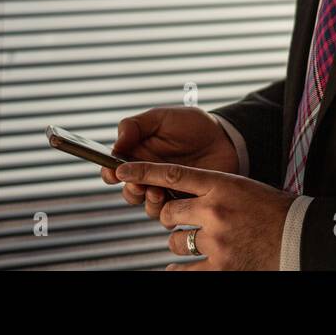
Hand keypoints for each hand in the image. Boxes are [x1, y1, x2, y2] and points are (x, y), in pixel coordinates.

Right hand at [101, 107, 238, 218]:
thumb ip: (135, 126)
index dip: (109, 173)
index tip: (113, 172)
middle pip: (129, 192)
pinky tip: (175, 200)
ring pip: (148, 207)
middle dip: (130, 190)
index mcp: (139, 156)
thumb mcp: (161, 118)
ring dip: (148, 202)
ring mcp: (167, 191)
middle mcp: (150, 176)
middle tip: (139, 184)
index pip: (115, 169)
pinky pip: (171, 217)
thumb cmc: (192, 125)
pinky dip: (169, 213)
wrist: (226, 139)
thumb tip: (116, 144)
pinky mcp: (185, 203)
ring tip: (158, 191)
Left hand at [115, 161, 294, 269]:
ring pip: (174, 241)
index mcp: (222, 184)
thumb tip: (187, 194)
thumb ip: (215, 189)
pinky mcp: (220, 266)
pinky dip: (178, 269)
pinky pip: (184, 270)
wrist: (302, 238)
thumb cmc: (277, 211)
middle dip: (170, 217)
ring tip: (195, 242)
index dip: (143, 171)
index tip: (121, 171)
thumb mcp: (245, 188)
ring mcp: (216, 240)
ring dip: (178, 243)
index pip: (172, 175)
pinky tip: (177, 268)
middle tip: (181, 220)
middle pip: (169, 212)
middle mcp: (214, 210)